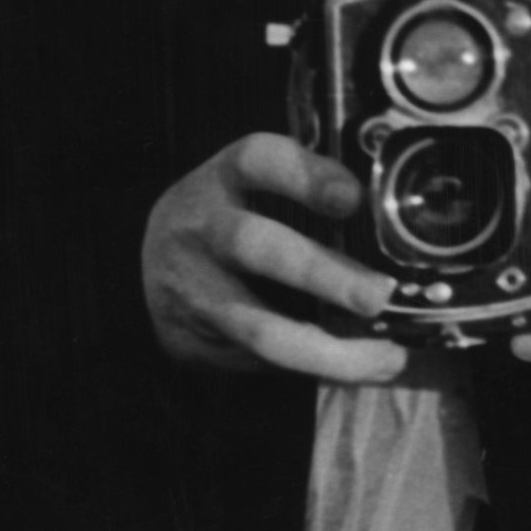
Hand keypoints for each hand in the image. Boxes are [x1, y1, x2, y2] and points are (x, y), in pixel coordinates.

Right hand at [141, 133, 408, 381]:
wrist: (142, 271)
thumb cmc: (223, 220)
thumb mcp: (245, 188)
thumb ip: (302, 193)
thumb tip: (387, 222)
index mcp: (222, 179)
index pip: (258, 160)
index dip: (306, 177)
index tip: (353, 197)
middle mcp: (202, 230)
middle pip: (256, 246)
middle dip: (322, 273)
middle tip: (377, 295)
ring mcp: (194, 291)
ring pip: (257, 325)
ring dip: (327, 348)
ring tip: (384, 357)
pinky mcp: (195, 340)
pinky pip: (261, 363)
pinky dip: (315, 369)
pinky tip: (358, 368)